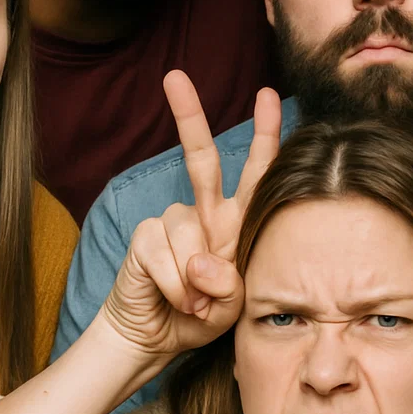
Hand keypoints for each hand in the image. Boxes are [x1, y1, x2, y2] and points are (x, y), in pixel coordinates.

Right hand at [102, 70, 281, 361]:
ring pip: (188, 230)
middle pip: (200, 158)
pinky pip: (165, 253)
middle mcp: (204, 214)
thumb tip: (203, 262)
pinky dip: (175, 286)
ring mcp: (171, 223)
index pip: (254, 173)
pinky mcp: (145, 238)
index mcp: (235, 221)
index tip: (267, 95)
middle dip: (189, 116)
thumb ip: (231, 283)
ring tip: (195, 304)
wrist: (153, 336)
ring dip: (196, 279)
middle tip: (175, 77)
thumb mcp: (235, 303)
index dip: (265, 134)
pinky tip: (176, 300)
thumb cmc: (202, 315)